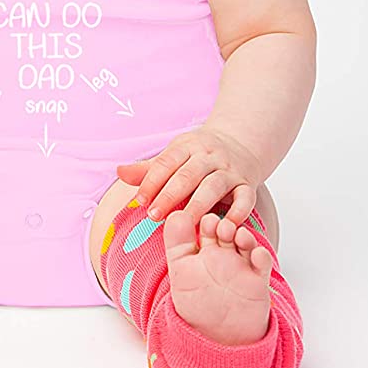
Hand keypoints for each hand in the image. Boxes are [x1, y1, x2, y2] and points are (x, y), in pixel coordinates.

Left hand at [116, 128, 262, 230]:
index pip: (166, 163)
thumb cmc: (199, 155)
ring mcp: (229, 169)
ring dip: (197, 205)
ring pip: (213, 186)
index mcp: (187, 146)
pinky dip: (239, 211)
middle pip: (187, 175)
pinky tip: (227, 224)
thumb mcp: (175, 154)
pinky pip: (246, 197)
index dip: (152, 181)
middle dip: (169, 195)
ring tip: (184, 224)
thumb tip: (119, 172)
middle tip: (153, 216)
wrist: (241, 142)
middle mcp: (209, 156)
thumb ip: (149, 168)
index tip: (139, 201)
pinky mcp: (248, 183)